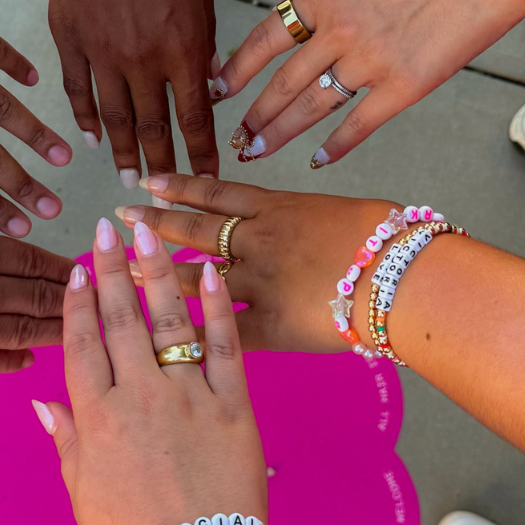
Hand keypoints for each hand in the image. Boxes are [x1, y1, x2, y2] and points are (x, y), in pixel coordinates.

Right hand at [0, 197, 73, 381]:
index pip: (28, 257)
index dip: (60, 265)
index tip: (84, 267)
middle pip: (37, 294)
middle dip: (72, 298)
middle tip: (100, 303)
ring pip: (22, 331)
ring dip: (55, 331)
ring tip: (81, 332)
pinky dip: (14, 360)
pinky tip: (31, 361)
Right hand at [38, 215, 265, 524]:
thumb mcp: (82, 493)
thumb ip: (65, 441)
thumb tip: (41, 402)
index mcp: (97, 418)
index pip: (81, 345)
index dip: (76, 303)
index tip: (75, 268)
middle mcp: (138, 395)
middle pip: (120, 319)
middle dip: (111, 269)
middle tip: (104, 228)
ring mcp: (188, 395)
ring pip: (167, 321)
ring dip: (156, 272)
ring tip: (147, 233)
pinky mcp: (233, 404)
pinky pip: (223, 344)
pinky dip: (215, 307)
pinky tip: (208, 272)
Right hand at [48, 0, 220, 185]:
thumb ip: (204, 34)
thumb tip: (206, 75)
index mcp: (183, 45)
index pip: (195, 116)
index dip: (203, 151)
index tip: (210, 175)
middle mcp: (141, 58)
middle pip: (154, 125)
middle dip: (162, 161)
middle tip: (163, 186)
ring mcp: (100, 51)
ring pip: (113, 116)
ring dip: (122, 150)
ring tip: (126, 175)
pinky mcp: (68, 37)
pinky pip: (76, 90)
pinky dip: (84, 118)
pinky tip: (90, 138)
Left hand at [113, 176, 405, 354]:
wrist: (404, 275)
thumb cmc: (392, 237)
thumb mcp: (348, 210)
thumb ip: (316, 218)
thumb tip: (312, 223)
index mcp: (280, 208)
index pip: (218, 193)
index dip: (180, 186)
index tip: (149, 181)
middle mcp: (260, 240)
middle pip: (196, 230)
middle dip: (156, 224)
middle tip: (121, 218)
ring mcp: (261, 283)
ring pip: (198, 279)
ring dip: (161, 277)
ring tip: (128, 275)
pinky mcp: (272, 325)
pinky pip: (223, 333)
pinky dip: (194, 337)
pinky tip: (165, 343)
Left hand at [215, 0, 524, 167]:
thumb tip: (301, 17)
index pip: (264, 40)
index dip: (235, 69)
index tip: (217, 89)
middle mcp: (338, 30)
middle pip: (281, 82)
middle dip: (253, 114)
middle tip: (236, 137)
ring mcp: (370, 62)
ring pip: (310, 108)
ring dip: (280, 134)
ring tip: (258, 151)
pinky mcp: (404, 87)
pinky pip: (358, 125)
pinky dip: (333, 146)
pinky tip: (317, 160)